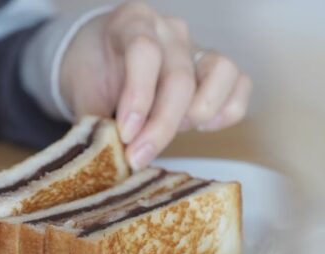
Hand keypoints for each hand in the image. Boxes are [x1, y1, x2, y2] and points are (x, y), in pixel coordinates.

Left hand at [60, 1, 251, 169]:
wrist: (100, 59)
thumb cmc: (93, 76)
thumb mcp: (84, 95)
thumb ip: (96, 124)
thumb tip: (110, 161)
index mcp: (131, 22)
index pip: (144, 52)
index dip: (138, 98)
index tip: (125, 135)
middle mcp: (168, 30)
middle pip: (180, 77)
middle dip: (161, 126)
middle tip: (139, 157)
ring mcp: (196, 46)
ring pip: (222, 71)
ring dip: (201, 112)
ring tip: (177, 132)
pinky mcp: (215, 68)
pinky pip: (240, 84)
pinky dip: (226, 111)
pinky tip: (200, 127)